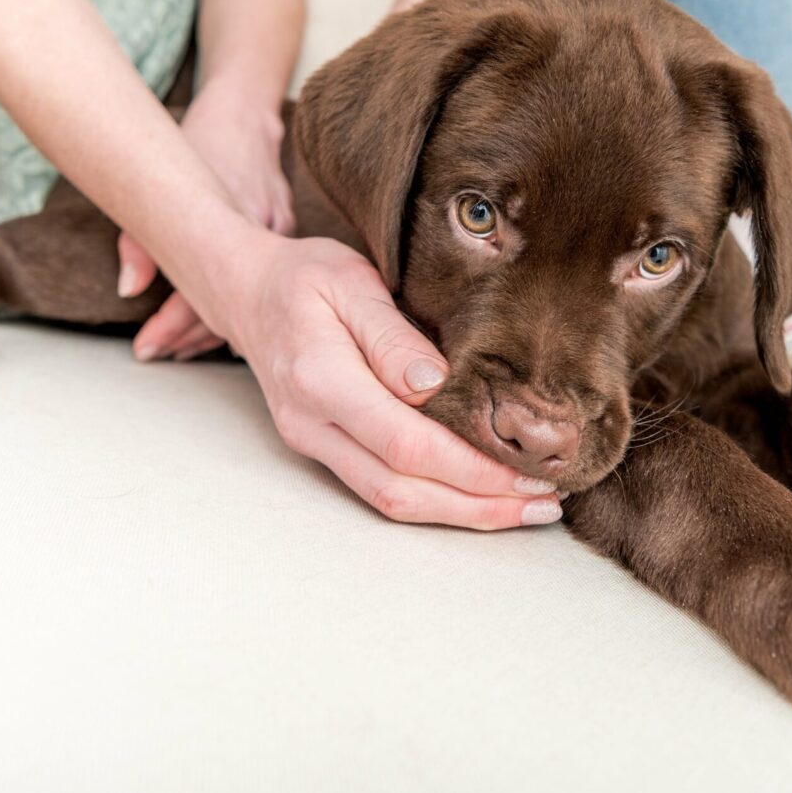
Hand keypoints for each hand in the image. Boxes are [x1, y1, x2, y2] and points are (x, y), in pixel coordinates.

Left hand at [120, 86, 294, 360]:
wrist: (244, 118)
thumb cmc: (199, 145)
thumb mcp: (159, 183)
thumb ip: (140, 242)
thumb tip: (128, 290)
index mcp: (222, 228)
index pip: (196, 298)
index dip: (167, 329)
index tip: (144, 350)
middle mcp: (256, 240)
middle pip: (228, 311)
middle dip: (189, 339)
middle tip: (160, 355)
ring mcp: (279, 241)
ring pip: (251, 303)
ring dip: (215, 329)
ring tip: (183, 348)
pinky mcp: (288, 239)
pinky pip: (266, 285)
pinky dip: (242, 307)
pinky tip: (223, 321)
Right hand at [219, 230, 563, 529]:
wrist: (247, 292)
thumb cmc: (305, 278)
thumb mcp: (351, 281)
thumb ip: (390, 334)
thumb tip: (432, 384)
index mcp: (320, 378)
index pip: (403, 442)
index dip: (468, 468)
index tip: (525, 473)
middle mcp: (311, 423)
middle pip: (399, 489)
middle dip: (476, 506)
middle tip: (544, 504)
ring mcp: (312, 442)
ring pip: (389, 500)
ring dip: (460, 514)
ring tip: (525, 510)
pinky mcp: (322, 448)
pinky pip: (380, 488)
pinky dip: (435, 500)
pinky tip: (480, 497)